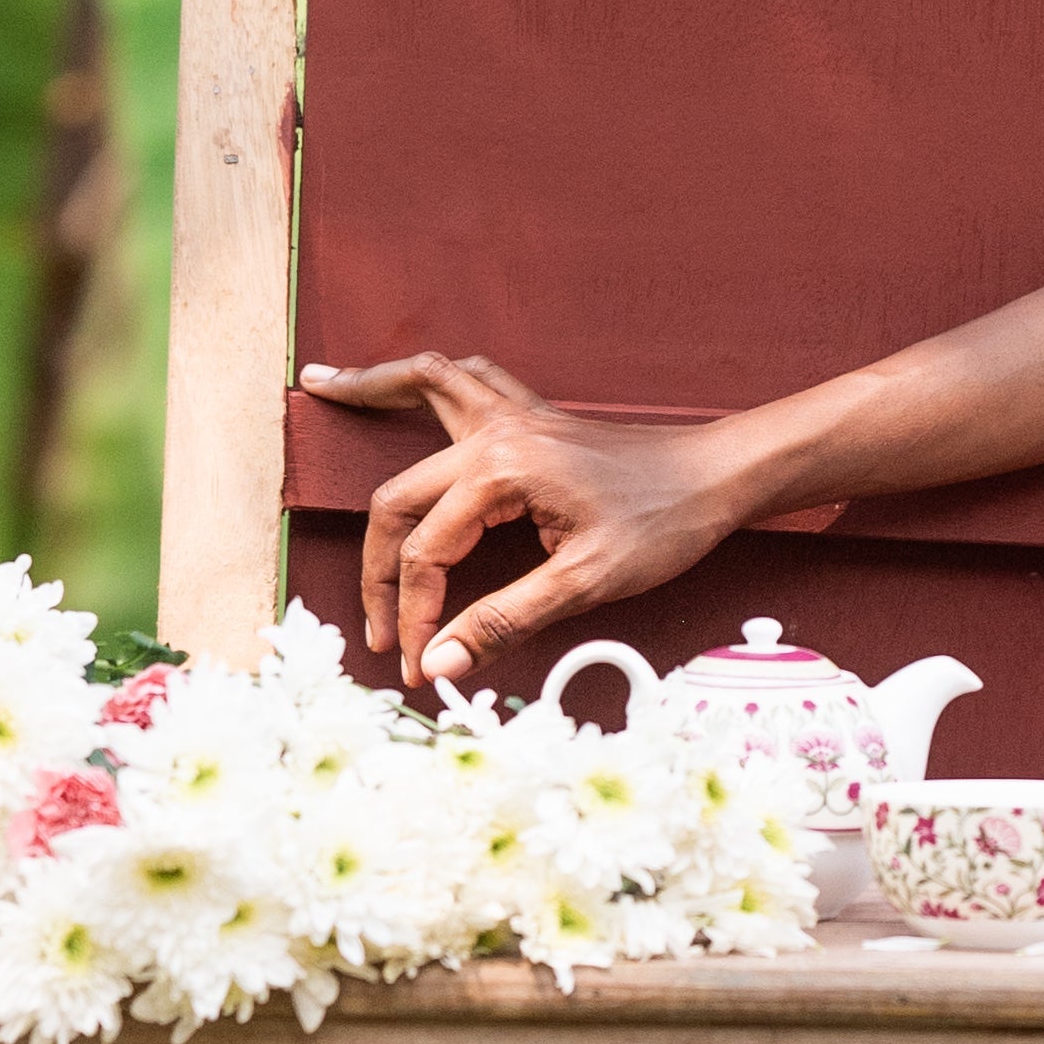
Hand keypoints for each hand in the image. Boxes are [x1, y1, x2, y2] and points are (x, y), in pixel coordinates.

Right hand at [300, 352, 752, 689]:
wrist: (720, 476)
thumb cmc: (665, 522)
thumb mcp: (588, 584)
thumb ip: (506, 620)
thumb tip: (441, 659)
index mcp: (503, 471)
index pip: (428, 554)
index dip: (417, 617)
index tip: (421, 666)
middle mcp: (498, 433)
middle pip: (402, 496)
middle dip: (381, 566)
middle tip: (377, 627)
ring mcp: (515, 416)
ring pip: (426, 387)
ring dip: (374, 386)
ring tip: (323, 384)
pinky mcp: (532, 418)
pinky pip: (466, 381)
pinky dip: (427, 378)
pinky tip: (407, 384)